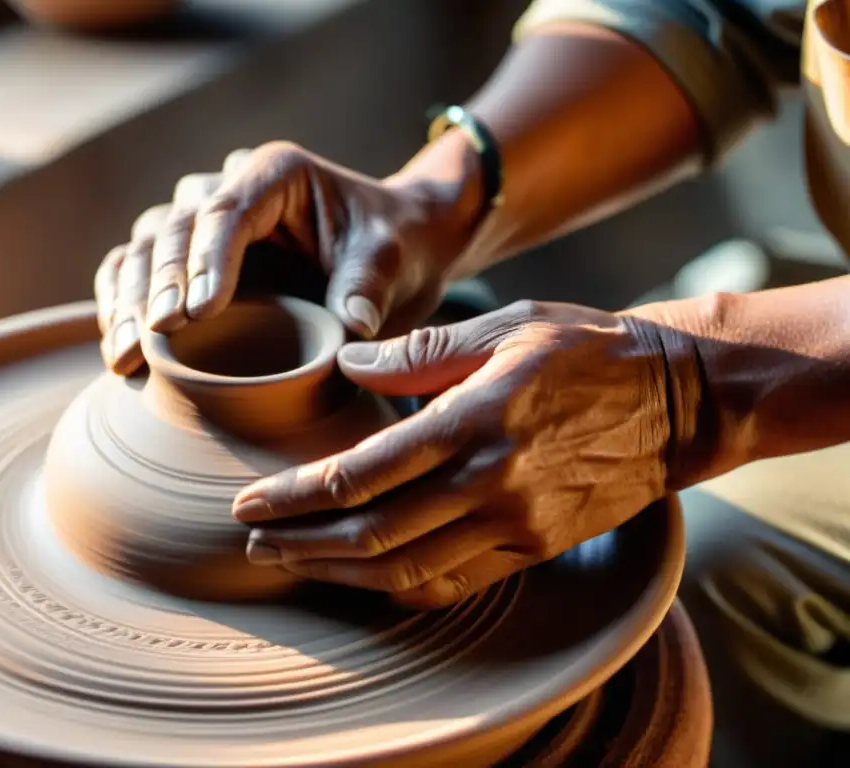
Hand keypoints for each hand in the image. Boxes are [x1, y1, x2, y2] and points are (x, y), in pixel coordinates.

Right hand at [94, 139, 481, 374]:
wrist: (393, 253)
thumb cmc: (393, 246)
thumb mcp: (391, 260)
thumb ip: (367, 286)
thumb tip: (349, 330)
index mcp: (277, 173)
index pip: (228, 210)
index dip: (206, 259)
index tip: (198, 312)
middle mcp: (231, 188)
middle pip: (175, 227)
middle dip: (160, 283)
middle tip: (156, 335)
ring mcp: (205, 224)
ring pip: (146, 247)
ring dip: (129, 299)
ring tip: (125, 355)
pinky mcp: (192, 260)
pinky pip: (139, 272)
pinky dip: (122, 305)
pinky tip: (117, 351)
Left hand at [231, 300, 672, 609]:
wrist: (677, 402)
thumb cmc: (586, 351)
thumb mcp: (506, 325)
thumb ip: (421, 349)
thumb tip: (349, 360)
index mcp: (475, 419)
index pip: (361, 473)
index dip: (294, 495)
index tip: (249, 503)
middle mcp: (491, 483)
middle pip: (372, 534)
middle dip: (301, 544)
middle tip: (253, 542)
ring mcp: (516, 526)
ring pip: (405, 571)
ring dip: (338, 573)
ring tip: (292, 562)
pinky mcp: (534, 549)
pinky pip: (451, 583)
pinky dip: (396, 587)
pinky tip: (362, 575)